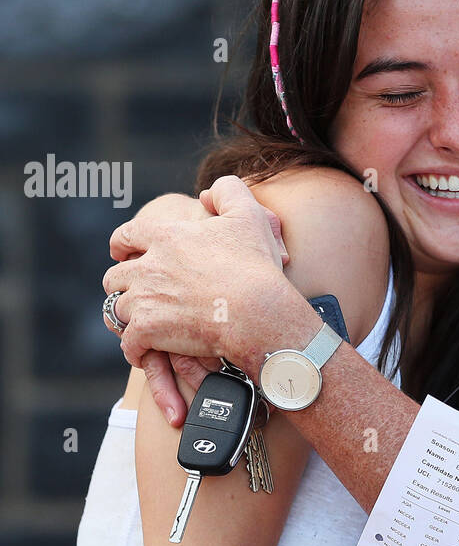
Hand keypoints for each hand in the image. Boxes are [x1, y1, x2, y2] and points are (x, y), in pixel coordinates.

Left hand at [104, 176, 293, 416]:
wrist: (258, 312)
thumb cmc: (256, 266)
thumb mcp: (249, 215)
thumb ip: (228, 192)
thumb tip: (205, 194)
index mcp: (166, 237)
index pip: (125, 236)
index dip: (120, 246)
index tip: (120, 254)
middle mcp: (148, 267)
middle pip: (114, 277)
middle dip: (121, 286)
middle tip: (135, 295)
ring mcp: (145, 299)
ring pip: (118, 310)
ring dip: (128, 318)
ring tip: (142, 326)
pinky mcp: (148, 330)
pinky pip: (128, 342)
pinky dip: (134, 349)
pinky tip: (143, 352)